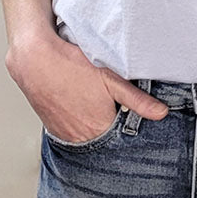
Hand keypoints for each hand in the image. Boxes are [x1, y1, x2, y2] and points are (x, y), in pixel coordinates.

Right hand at [5, 29, 169, 142]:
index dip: (125, 120)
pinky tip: (77, 104)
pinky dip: (77, 122)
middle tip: (107, 101)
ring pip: (86, 134)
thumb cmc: (72, 65)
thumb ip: (136, 99)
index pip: (121, 135)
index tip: (124, 108)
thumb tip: (161, 114)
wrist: (34, 59)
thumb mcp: (110, 78)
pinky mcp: (52, 128)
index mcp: (99, 128)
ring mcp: (64, 134)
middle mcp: (81, 137)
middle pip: (104, 137)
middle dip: (110, 122)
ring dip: (92, 123)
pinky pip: (70, 132)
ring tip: (90, 101)